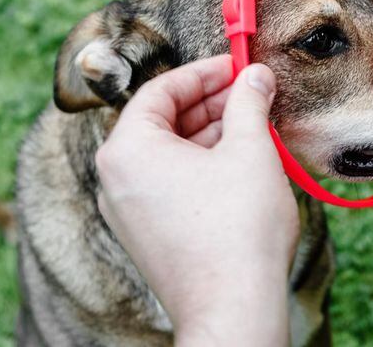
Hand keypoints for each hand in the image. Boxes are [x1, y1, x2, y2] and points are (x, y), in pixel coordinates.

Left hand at [95, 55, 296, 345]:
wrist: (233, 308)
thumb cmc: (237, 230)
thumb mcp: (249, 149)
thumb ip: (249, 102)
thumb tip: (255, 75)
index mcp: (127, 149)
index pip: (162, 90)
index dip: (205, 72)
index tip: (238, 66)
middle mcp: (117, 179)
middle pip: (164, 121)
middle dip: (212, 104)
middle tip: (252, 93)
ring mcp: (129, 212)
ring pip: (170, 154)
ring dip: (211, 135)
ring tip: (255, 127)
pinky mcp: (148, 235)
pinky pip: (171, 184)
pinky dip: (203, 166)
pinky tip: (241, 163)